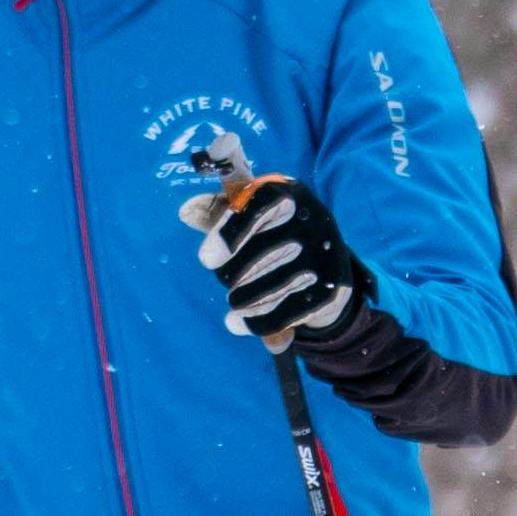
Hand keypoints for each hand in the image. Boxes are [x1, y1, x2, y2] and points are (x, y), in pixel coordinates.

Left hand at [198, 160, 366, 356]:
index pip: (256, 206)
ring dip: (241, 300)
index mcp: (288, 193)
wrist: (327, 270)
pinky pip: (282, 313)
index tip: (207, 260)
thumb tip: (186, 211)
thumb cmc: (275, 236)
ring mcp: (325, 254)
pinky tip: (238, 323)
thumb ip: (217, 212)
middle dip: (231, 274)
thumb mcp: (250, 217)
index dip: (228, 232)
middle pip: (258, 251)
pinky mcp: (330, 290)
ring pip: (267, 286)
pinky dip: (255, 322)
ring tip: (235, 302)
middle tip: (228, 281)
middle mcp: (313, 218)